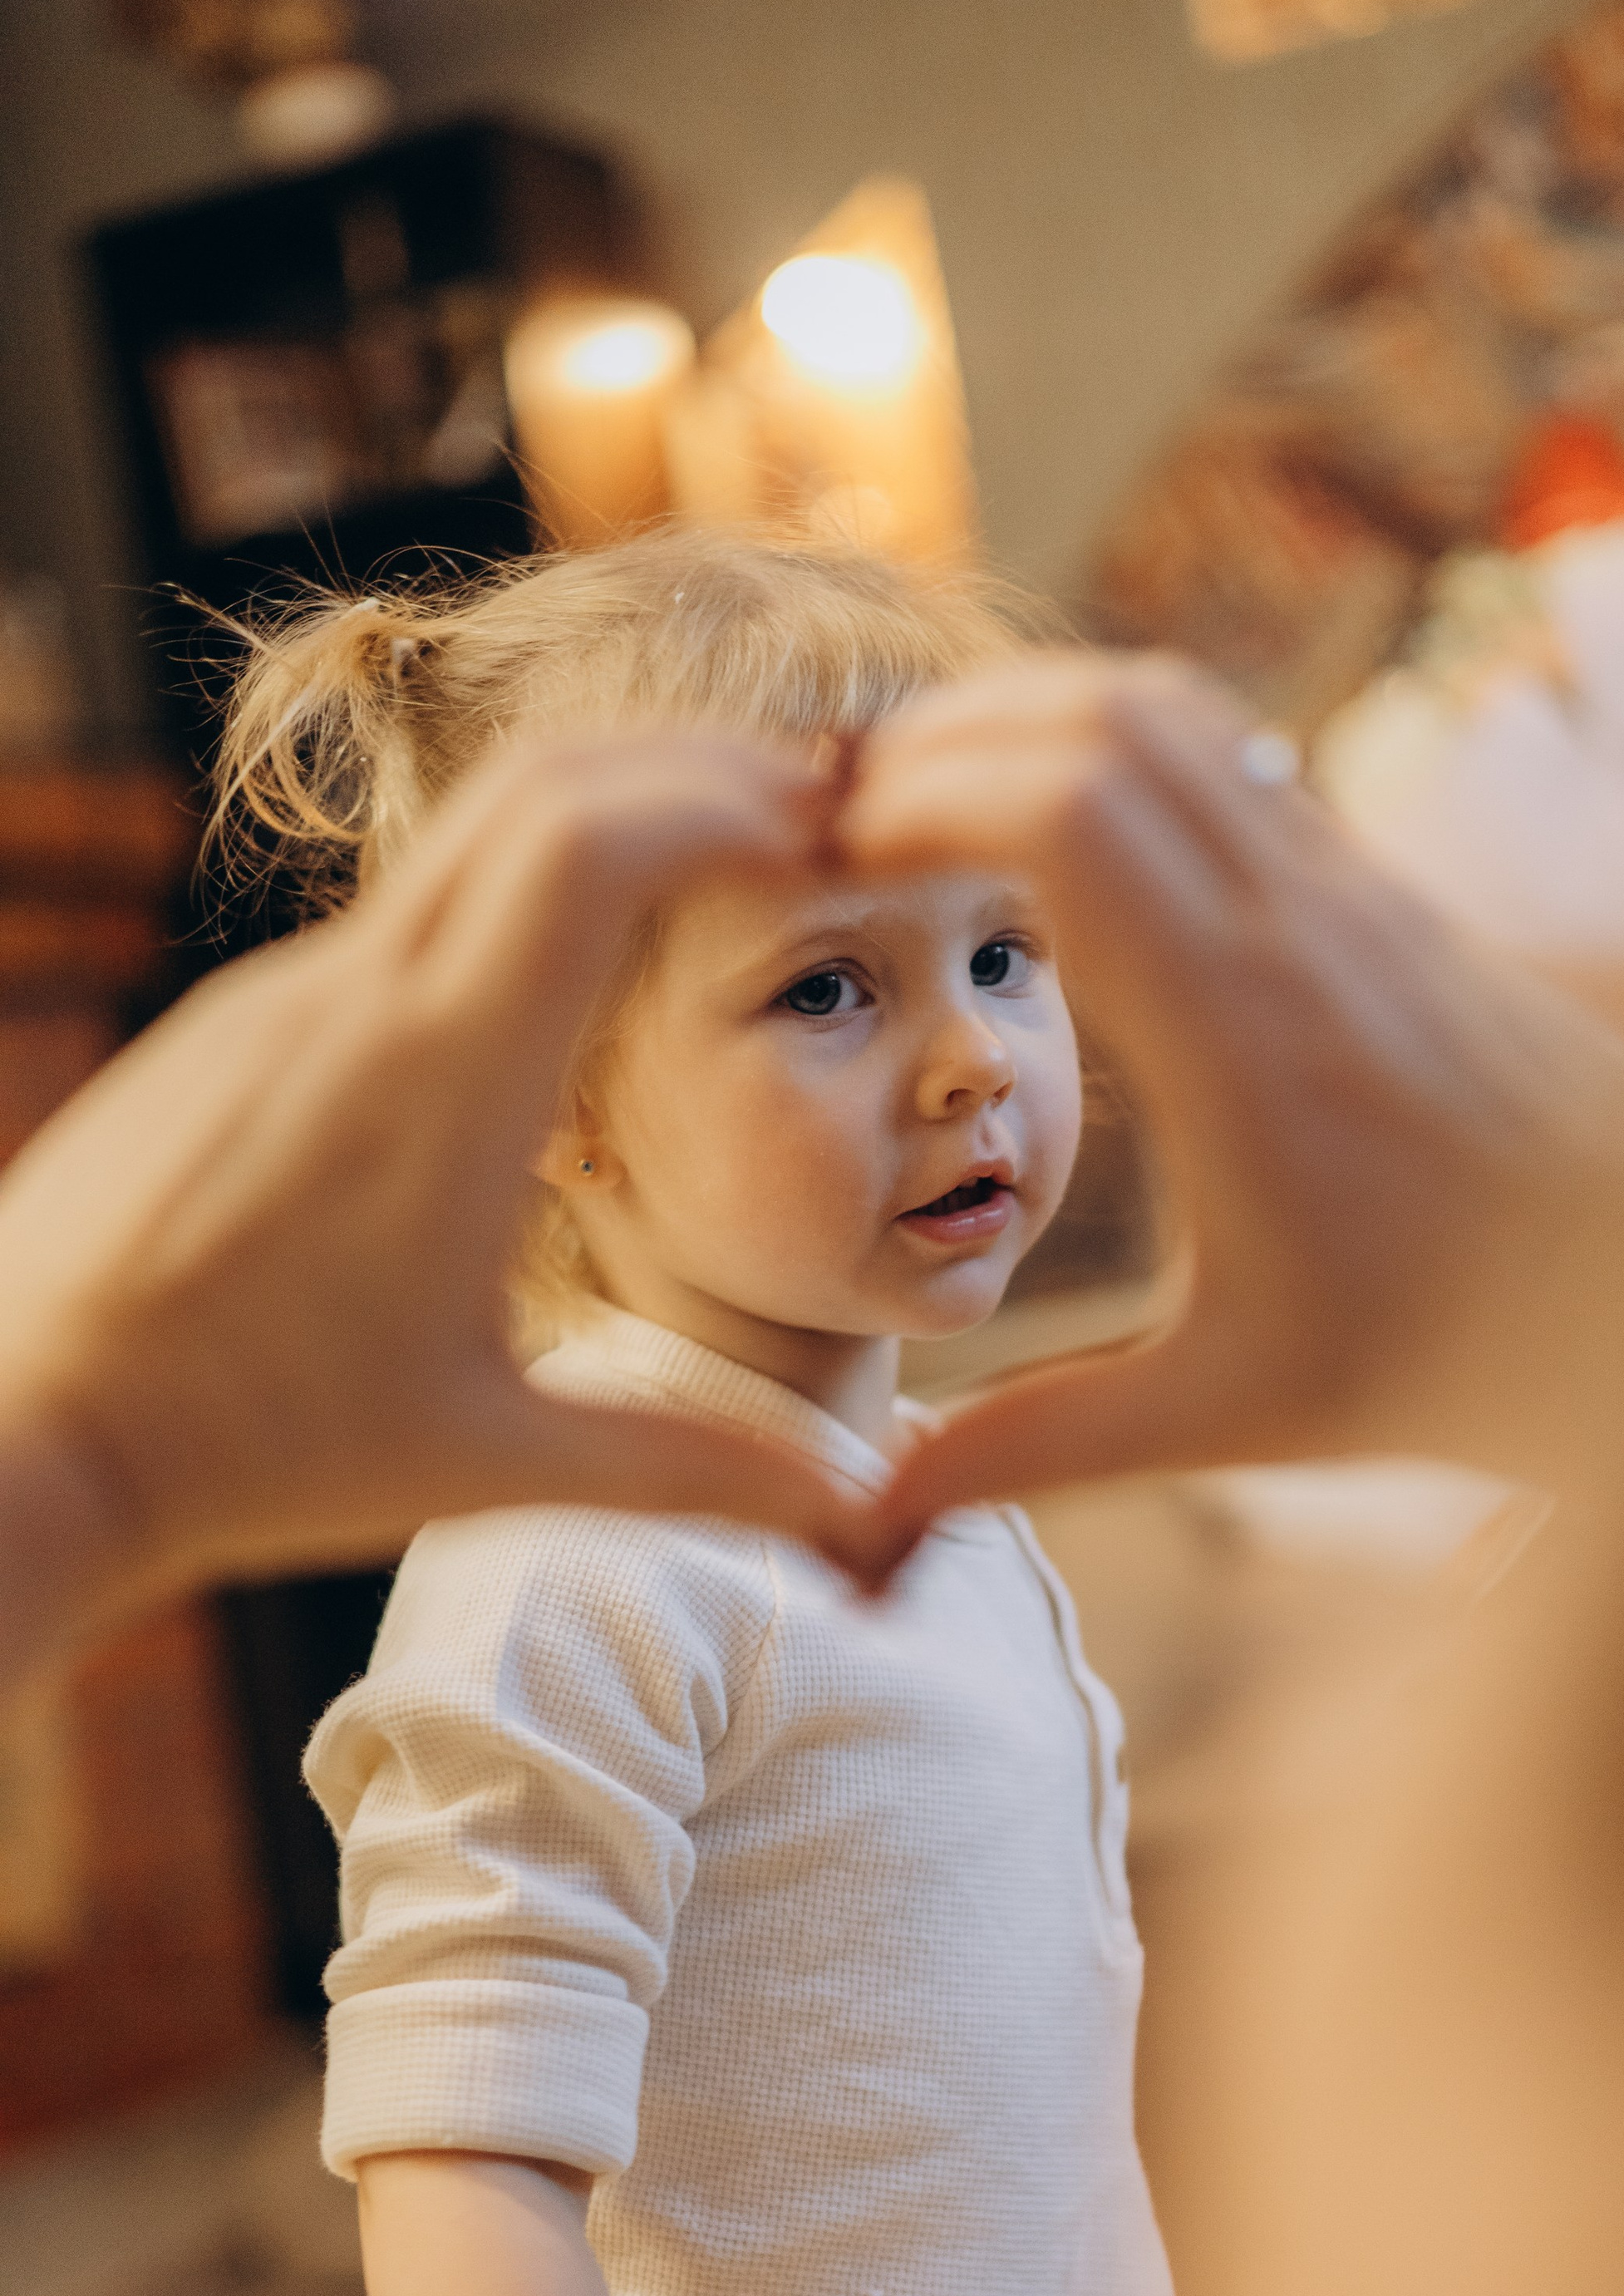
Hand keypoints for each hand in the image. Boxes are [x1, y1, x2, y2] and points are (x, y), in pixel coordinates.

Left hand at [0, 731, 896, 1686]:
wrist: (9, 1431)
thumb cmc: (246, 1451)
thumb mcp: (493, 1465)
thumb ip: (697, 1474)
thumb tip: (867, 1521)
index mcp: (443, 1073)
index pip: (602, 839)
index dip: (738, 801)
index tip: (841, 830)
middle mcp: (354, 996)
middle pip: (546, 790)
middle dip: (695, 773)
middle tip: (816, 813)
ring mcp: (276, 1002)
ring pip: (462, 846)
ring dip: (601, 829)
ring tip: (713, 884)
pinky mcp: (227, 1035)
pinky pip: (393, 923)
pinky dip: (506, 905)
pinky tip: (550, 1005)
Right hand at [838, 653, 1623, 1543]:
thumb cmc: (1447, 1356)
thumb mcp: (1224, 1414)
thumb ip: (1038, 1446)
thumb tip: (874, 1527)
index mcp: (1241, 1026)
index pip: (1058, 803)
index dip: (915, 797)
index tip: (824, 862)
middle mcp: (1303, 921)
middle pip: (1098, 713)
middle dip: (947, 738)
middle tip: (850, 826)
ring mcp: (1358, 889)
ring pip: (1177, 710)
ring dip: (1039, 722)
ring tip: (938, 812)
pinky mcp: (1390, 893)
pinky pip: (1237, 757)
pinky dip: (1125, 751)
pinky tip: (1071, 844)